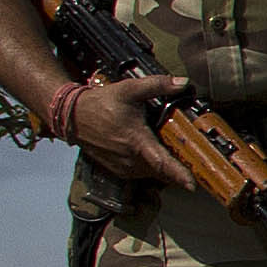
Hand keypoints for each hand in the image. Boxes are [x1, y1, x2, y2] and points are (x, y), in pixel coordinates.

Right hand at [64, 72, 199, 190]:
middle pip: (164, 170)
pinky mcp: (119, 171)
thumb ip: (157, 85)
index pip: (162, 163)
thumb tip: (183, 82)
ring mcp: (124, 168)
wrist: (73, 117)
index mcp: (137, 142)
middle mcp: (131, 160)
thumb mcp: (129, 89)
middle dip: (179, 166)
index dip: (179, 174)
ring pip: (154, 173)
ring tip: (172, 150)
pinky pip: (143, 173)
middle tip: (193, 157)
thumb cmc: (101, 104)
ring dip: (165, 166)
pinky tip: (153, 151)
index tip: (193, 185)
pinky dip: (152, 166)